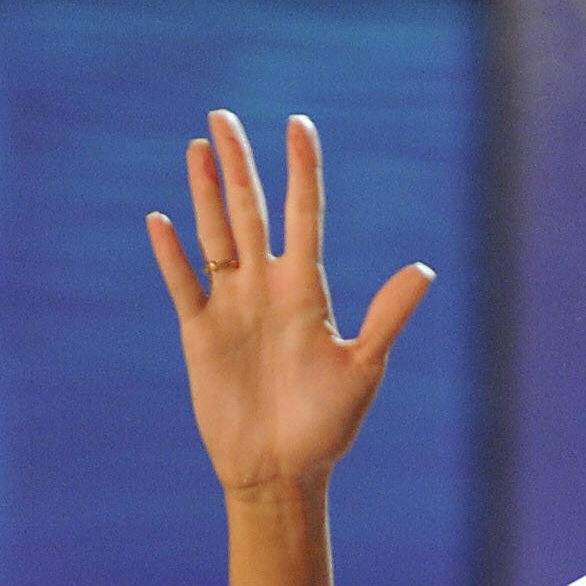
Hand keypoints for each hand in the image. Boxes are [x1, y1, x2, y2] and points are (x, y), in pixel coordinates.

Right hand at [147, 111, 433, 494]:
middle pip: (249, 211)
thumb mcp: (362, 369)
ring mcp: (232, 306)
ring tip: (196, 147)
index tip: (298, 125)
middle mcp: (268, 288)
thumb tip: (424, 269)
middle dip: (238, 164)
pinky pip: (183, 283)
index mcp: (307, 291)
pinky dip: (171, 254)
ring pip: (214, 235)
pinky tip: (160, 220)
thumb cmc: (328, 425)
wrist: (282, 471)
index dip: (301, 171)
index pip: (304, 215)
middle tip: (223, 115)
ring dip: (204, 193)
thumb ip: (387, 316)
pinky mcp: (200, 332)